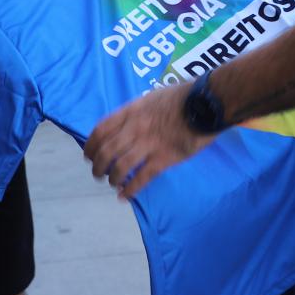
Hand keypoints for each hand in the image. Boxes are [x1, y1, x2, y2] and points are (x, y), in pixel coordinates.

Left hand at [84, 82, 213, 198]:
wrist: (206, 104)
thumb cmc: (182, 97)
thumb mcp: (152, 97)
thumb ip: (137, 111)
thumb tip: (127, 123)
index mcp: (131, 111)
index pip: (101, 130)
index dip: (90, 146)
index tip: (88, 155)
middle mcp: (135, 128)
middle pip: (106, 152)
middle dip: (98, 166)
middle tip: (98, 173)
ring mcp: (148, 144)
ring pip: (120, 167)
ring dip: (112, 179)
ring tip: (113, 183)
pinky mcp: (163, 159)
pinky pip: (141, 178)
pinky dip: (130, 190)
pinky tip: (125, 196)